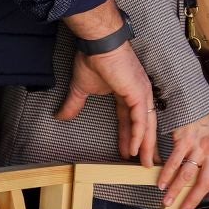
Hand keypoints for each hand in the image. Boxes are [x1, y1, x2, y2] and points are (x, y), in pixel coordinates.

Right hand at [58, 44, 157, 165]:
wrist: (98, 45)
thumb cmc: (93, 61)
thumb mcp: (82, 89)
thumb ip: (74, 104)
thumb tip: (61, 117)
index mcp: (128, 94)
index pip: (131, 121)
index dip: (130, 137)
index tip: (129, 153)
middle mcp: (139, 95)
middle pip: (144, 125)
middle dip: (145, 145)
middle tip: (146, 163)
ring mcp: (142, 93)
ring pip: (147, 124)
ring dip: (146, 144)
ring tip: (146, 162)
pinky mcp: (139, 92)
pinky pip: (141, 118)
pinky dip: (140, 134)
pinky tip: (138, 147)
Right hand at [158, 117, 208, 208]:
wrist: (193, 108)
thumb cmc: (202, 131)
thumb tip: (206, 185)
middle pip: (206, 181)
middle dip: (193, 199)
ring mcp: (198, 146)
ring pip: (187, 175)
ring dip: (175, 190)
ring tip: (167, 201)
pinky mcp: (184, 141)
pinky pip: (174, 162)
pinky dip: (166, 175)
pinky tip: (161, 184)